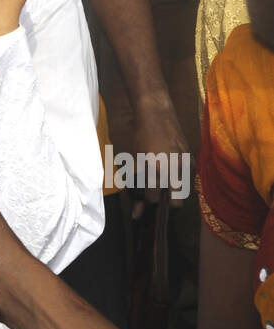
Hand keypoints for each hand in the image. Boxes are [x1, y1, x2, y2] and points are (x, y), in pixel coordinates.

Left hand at [130, 99, 191, 216]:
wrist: (157, 113)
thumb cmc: (142, 136)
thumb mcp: (135, 161)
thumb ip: (137, 188)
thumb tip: (135, 215)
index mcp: (155, 170)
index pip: (154, 200)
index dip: (147, 201)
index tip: (144, 199)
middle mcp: (173, 169)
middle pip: (176, 204)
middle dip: (166, 205)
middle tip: (158, 197)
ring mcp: (186, 165)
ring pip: (184, 193)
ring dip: (174, 192)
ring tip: (164, 181)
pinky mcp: (193, 160)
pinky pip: (188, 180)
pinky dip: (179, 180)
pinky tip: (171, 170)